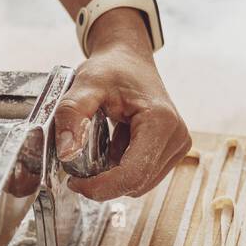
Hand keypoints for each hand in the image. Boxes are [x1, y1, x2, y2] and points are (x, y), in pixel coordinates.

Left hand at [54, 8, 190, 200]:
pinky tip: (113, 147)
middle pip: (136, 183)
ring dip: (113, 177)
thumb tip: (67, 152)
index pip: (132, 175)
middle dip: (104, 183)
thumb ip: (72, 114)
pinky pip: (143, 175)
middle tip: (78, 169)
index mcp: (161, 122)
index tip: (75, 183)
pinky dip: (122, 170)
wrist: (129, 57)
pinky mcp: (171, 150)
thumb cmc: (112, 67)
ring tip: (99, 149)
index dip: (101, 187)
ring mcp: (177, 145)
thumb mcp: (86, 84)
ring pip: (139, 184)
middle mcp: (177, 136)